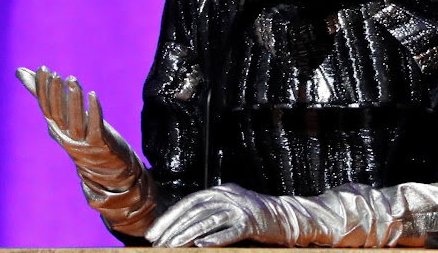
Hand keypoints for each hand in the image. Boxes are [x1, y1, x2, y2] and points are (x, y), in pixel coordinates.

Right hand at [17, 66, 156, 235]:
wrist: (109, 169)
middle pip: (58, 115)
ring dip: (73, 100)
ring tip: (73, 80)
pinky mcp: (100, 144)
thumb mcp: (66, 117)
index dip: (43, 90)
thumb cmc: (85, 136)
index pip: (46, 108)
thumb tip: (22, 72)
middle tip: (56, 74)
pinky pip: (95, 126)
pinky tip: (92, 95)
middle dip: (56, 94)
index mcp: (57, 130)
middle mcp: (66, 137)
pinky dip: (93, 110)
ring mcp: (83, 142)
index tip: (43, 69)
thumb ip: (48, 96)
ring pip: (75, 120)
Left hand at [146, 184, 287, 247]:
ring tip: (173, 247)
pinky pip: (231, 230)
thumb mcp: (229, 207)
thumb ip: (209, 212)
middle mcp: (228, 195)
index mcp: (220, 191)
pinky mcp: (251, 222)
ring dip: (188, 234)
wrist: (284, 216)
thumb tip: (180, 228)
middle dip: (174, 228)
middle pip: (195, 211)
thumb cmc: (253, 216)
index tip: (153, 234)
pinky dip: (216, 238)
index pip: (189, 202)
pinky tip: (202, 246)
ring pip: (209, 220)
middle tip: (159, 244)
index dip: (169, 218)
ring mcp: (240, 208)